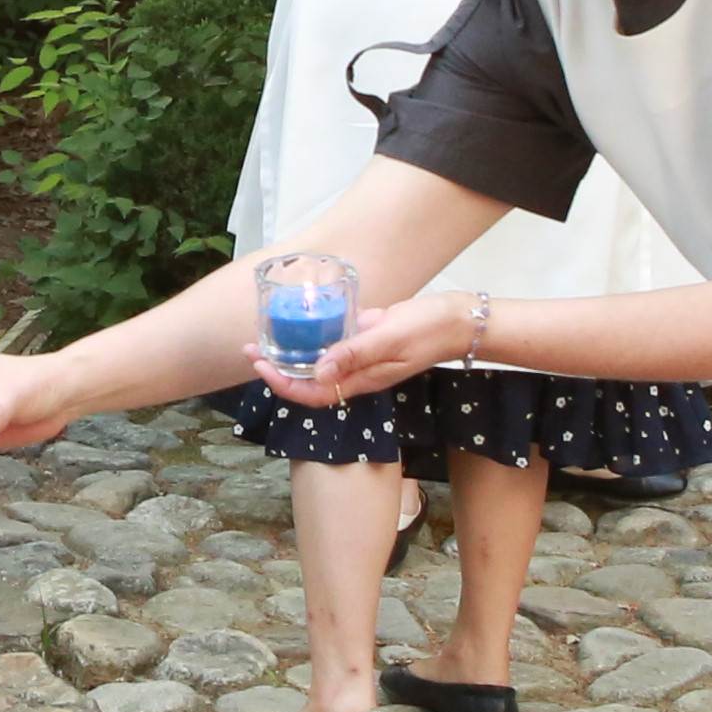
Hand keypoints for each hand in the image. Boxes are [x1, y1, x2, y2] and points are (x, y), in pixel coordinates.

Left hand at [260, 288, 481, 405]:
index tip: (260, 365)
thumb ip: (355, 354)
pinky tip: (303, 319)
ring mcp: (362, 355)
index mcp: (361, 380)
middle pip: (311, 379)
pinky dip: (317, 334)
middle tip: (251, 347)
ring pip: (321, 361)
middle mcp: (357, 372)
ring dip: (294, 352)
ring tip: (268, 335)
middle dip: (278, 368)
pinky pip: (336, 341)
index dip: (283, 384)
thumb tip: (318, 370)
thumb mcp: (389, 340)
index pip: (312, 393)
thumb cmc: (427, 331)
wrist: (459, 320)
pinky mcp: (368, 337)